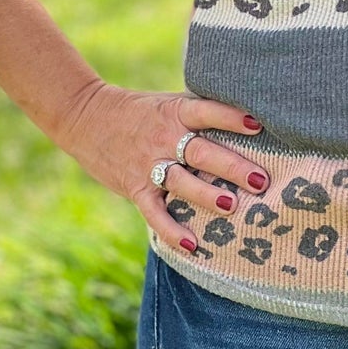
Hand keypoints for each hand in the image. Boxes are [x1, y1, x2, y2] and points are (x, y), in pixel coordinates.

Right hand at [57, 81, 268, 256]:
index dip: (230, 118)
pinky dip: (171, 230)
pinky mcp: (135, 187)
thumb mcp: (170, 103)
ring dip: (206, 195)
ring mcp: (148, 164)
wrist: (87, 117)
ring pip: (181, 181)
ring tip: (231, 206)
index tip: (257, 125)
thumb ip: (202, 113)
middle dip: (232, 167)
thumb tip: (253, 122)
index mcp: (176, 112)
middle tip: (260, 180)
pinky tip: (192, 245)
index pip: (206, 112)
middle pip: (201, 152)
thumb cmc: (142, 111)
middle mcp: (164, 138)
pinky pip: (154, 212)